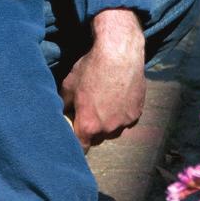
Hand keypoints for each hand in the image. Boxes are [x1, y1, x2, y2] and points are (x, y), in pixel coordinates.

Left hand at [60, 9, 145, 150]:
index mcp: (89, 124)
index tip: (74, 134)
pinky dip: (121, 113)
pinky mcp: (137, 113)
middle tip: (88, 112)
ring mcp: (125, 122)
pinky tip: (117, 97)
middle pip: (97, 137)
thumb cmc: (91, 68)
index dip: (76, 143)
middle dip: (91, 129)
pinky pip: (126, 119)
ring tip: (104, 102)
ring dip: (107, 122)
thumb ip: (63, 104)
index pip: (81, 146)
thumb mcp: (68, 85)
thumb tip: (62, 113)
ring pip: (113, 129)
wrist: (119, 54)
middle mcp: (108, 128)